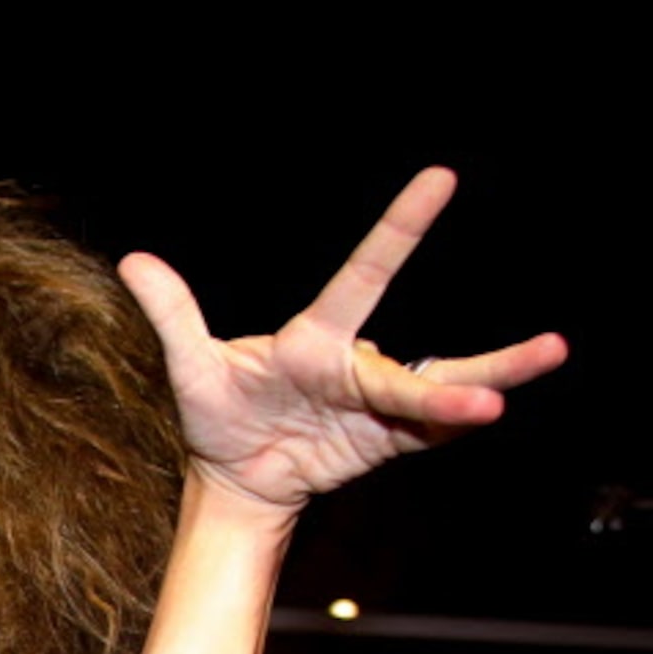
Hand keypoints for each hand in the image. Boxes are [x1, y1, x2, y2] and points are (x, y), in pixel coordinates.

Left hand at [118, 169, 568, 514]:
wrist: (238, 475)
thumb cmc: (217, 414)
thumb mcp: (190, 369)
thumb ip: (173, 314)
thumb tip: (134, 260)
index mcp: (315, 339)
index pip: (363, 275)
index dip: (400, 226)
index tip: (441, 177)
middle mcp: (356, 365)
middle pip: (409, 366)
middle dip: (453, 380)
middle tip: (518, 366)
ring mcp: (377, 404)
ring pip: (439, 393)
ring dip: (478, 392)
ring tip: (509, 398)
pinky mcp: (388, 441)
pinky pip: (430, 432)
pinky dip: (455, 425)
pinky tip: (491, 412)